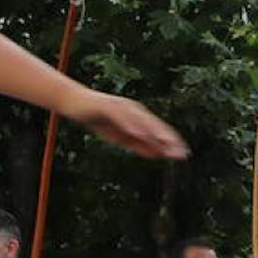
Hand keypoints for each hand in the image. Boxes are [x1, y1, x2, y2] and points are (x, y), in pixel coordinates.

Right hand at [61, 88, 187, 161]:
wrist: (74, 102)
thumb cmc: (99, 119)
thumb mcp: (121, 136)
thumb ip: (139, 144)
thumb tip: (158, 155)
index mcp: (138, 117)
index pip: (158, 130)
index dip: (171, 142)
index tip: (183, 155)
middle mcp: (134, 110)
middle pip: (154, 125)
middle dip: (168, 139)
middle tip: (181, 153)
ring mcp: (121, 106)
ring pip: (141, 120)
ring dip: (154, 132)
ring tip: (165, 144)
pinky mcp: (108, 106)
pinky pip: (121, 116)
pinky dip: (131, 125)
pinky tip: (138, 134)